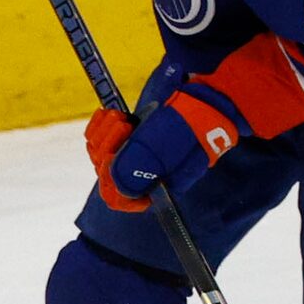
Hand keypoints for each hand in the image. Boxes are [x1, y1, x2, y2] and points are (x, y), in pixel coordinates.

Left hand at [90, 89, 235, 212]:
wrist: (204, 105)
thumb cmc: (189, 128)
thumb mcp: (166, 149)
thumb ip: (139, 167)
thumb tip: (112, 178)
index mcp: (151, 187)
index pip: (117, 198)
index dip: (108, 180)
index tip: (111, 157)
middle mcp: (140, 176)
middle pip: (105, 172)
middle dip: (107, 147)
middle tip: (124, 125)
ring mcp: (133, 155)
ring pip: (99, 152)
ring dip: (104, 132)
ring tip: (122, 117)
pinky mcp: (128, 137)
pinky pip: (99, 136)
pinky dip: (100, 124)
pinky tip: (109, 112)